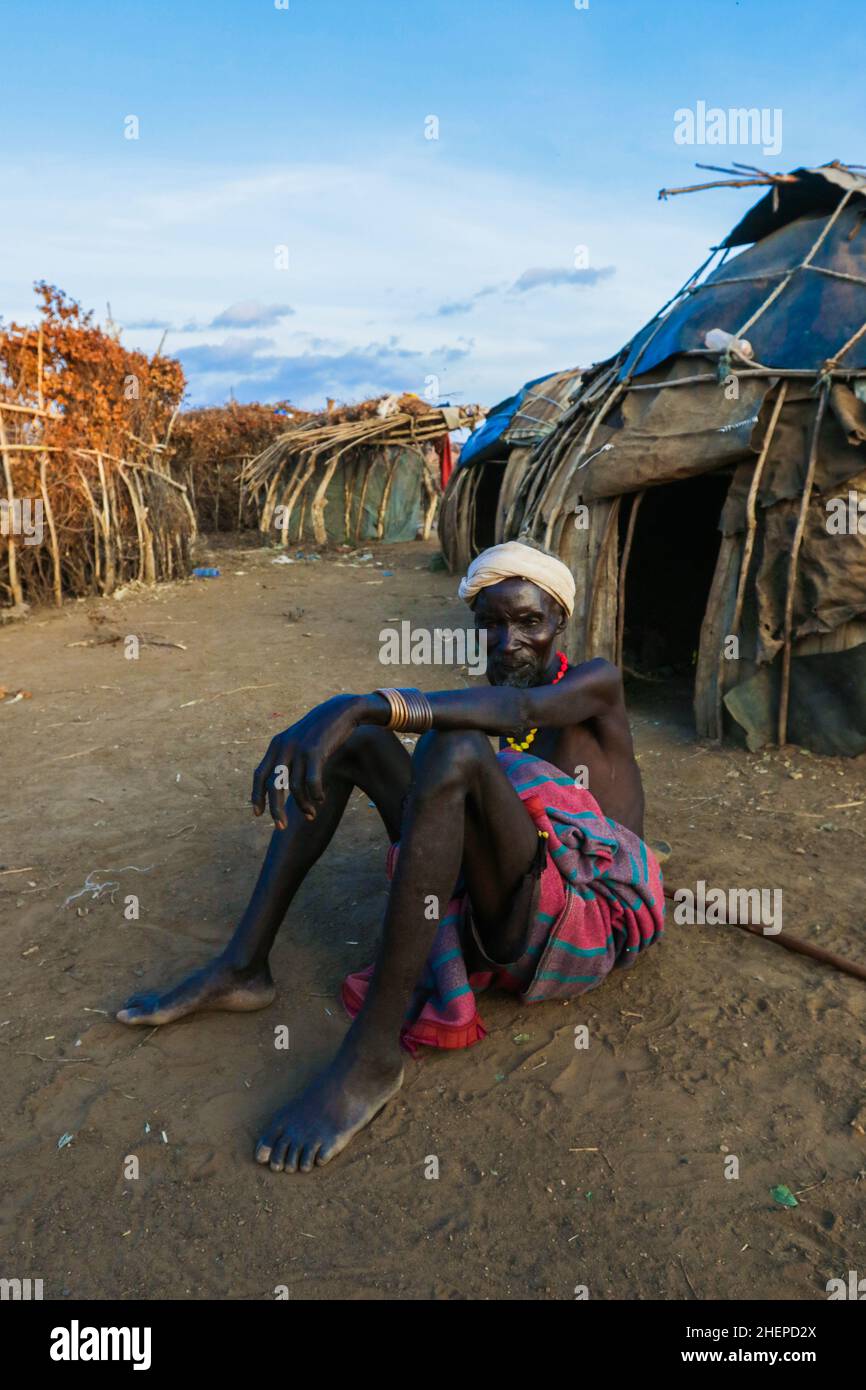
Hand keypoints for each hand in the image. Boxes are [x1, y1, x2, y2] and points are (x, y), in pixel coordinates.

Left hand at [252, 694, 361, 827]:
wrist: (343, 711)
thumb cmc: (322, 731)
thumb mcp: (300, 742)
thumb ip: (289, 758)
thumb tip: (281, 784)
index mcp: (276, 745)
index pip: (259, 775)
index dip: (257, 796)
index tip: (258, 814)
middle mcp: (284, 747)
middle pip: (273, 785)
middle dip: (276, 810)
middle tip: (281, 827)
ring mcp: (299, 748)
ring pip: (294, 787)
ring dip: (303, 805)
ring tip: (311, 815)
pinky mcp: (315, 751)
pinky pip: (312, 781)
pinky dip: (316, 795)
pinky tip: (322, 800)